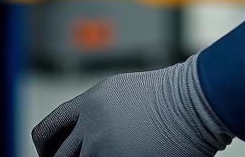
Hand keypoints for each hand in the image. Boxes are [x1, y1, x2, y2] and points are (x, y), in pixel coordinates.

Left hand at [31, 56, 231, 156]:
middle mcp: (92, 122)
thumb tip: (86, 137)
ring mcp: (104, 145)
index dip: (46, 148)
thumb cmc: (175, 97)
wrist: (198, 98)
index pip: (48, 129)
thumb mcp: (128, 93)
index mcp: (93, 101)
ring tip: (115, 153)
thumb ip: (102, 112)